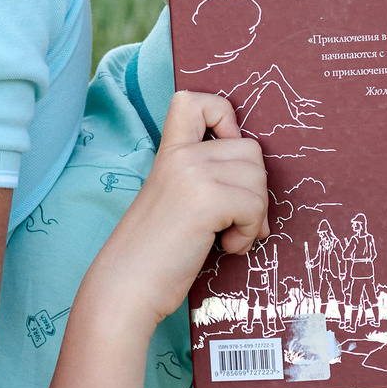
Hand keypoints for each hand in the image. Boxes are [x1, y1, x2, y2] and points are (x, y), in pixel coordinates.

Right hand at [80, 92, 269, 336]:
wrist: (126, 287)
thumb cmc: (154, 253)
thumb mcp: (176, 199)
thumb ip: (206, 177)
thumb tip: (261, 182)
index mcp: (170, 152)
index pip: (195, 100)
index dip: (224, 117)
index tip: (223, 156)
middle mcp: (180, 155)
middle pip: (251, 150)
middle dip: (252, 190)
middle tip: (232, 222)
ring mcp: (192, 174)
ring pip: (258, 181)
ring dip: (253, 216)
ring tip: (224, 237)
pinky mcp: (206, 201)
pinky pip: (255, 207)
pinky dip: (248, 234)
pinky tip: (225, 247)